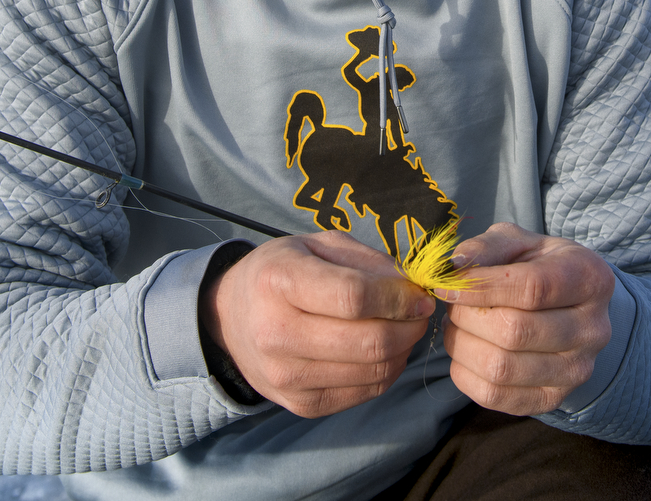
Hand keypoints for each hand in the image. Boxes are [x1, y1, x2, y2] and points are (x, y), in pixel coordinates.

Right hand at [204, 231, 434, 416]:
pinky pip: (366, 392)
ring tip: (403, 328)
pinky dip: (387, 370)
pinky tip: (384, 350)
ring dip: (403, 349)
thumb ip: (367, 261)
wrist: (231, 318)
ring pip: (374, 372)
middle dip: (410, 326)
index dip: (398, 297)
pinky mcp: (301, 405)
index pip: (353, 297)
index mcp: (278, 282)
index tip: (419, 294)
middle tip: (419, 312)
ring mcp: (286, 377)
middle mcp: (276, 334)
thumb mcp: (317, 245)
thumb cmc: (282, 272)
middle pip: (369, 342)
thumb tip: (413, 288)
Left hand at [439, 222, 615, 414]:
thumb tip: (452, 268)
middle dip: (468, 317)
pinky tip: (465, 352)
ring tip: (456, 326)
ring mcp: (577, 370)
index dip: (481, 287)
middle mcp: (593, 330)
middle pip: (514, 332)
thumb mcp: (518, 242)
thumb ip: (486, 247)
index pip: (531, 288)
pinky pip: (495, 396)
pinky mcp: (554, 399)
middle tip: (452, 304)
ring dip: (462, 346)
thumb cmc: (538, 267)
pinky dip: (465, 374)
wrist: (567, 307)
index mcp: (591, 280)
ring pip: (501, 368)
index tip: (446, 283)